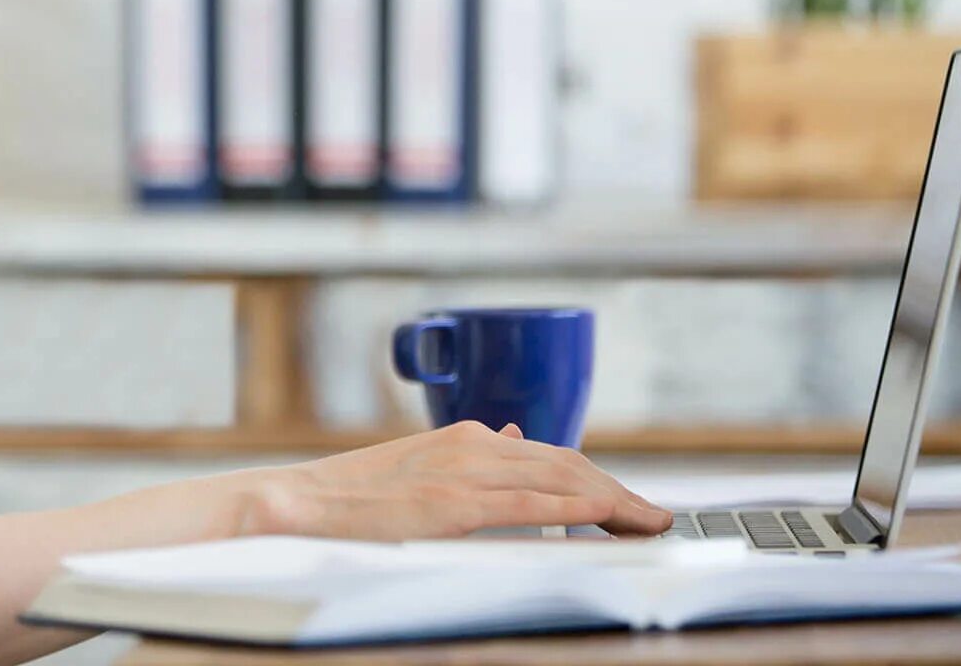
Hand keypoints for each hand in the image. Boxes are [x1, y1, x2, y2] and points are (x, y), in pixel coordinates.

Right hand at [243, 421, 671, 538]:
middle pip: (568, 463)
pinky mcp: (454, 503)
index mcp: (465, 437)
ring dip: (614, 500)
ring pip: (561, 478)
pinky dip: (577, 506)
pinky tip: (608, 515)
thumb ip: (470, 457)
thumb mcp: (419, 466)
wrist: (301, 499)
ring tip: (650, 523)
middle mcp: (472, 445)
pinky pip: (531, 502)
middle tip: (658, 517)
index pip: (551, 455)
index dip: (598, 478)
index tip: (632, 502)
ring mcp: (464, 472)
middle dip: (620, 491)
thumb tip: (515, 438)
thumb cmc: (355, 495)